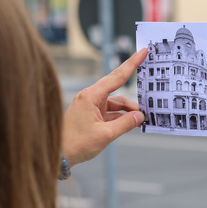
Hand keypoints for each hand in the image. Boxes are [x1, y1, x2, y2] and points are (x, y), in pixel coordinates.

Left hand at [62, 48, 146, 164]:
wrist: (57, 155)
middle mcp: (90, 98)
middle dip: (133, 99)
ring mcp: (91, 107)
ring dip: (128, 112)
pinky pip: (111, 113)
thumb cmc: (74, 143)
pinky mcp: (91, 116)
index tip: (142, 52)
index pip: (117, 76)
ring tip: (140, 121)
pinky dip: (122, 118)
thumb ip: (125, 124)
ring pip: (116, 104)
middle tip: (149, 99)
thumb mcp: (105, 134)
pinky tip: (131, 124)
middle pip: (119, 92)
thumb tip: (140, 117)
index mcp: (90, 96)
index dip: (132, 64)